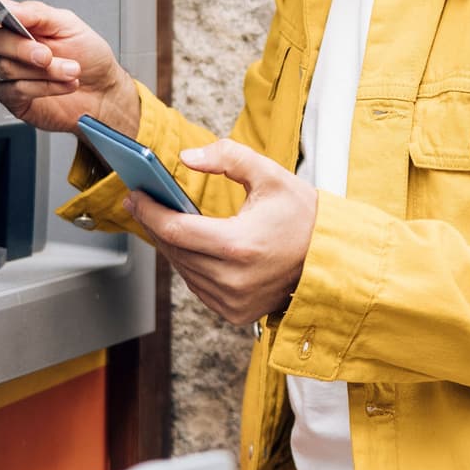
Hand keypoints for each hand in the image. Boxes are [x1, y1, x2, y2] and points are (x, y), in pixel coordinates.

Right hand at [0, 0, 138, 135]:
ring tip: (71, 71)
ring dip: (46, 70)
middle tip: (49, 54)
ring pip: (8, 68)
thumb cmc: (88, 57)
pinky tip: (63, 85)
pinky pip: (17, 90)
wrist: (103, 91)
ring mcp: (7, 73)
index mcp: (17, 23)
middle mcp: (8, 47)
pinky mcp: (12, 98)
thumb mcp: (69, 25)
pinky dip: (45, 86)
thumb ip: (37, 13)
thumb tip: (10, 8)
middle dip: (25, 48)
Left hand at [124, 139, 318, 324]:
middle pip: (175, 250)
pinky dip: (191, 266)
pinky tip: (189, 247)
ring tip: (163, 221)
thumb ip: (228, 157)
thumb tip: (187, 158)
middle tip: (142, 204)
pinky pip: (199, 287)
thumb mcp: (270, 175)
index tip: (136, 196)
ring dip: (171, 246)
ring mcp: (234, 300)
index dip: (150, 211)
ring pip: (184, 271)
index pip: (176, 229)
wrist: (333, 258)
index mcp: (239, 245)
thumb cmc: (304, 216)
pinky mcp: (236, 312)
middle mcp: (233, 279)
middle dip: (155, 225)